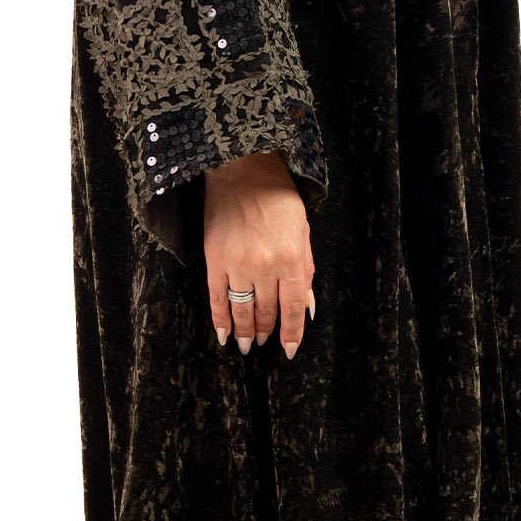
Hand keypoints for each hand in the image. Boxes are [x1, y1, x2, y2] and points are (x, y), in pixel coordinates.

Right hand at [204, 149, 316, 357]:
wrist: (243, 169)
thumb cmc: (279, 198)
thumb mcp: (303, 232)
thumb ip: (305, 270)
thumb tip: (307, 307)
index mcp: (291, 258)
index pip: (292, 308)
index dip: (291, 333)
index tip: (288, 350)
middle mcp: (265, 265)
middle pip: (267, 310)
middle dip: (268, 330)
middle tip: (266, 342)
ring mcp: (237, 263)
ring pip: (242, 309)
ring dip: (245, 331)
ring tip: (247, 345)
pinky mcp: (214, 259)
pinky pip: (217, 298)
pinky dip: (220, 320)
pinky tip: (223, 334)